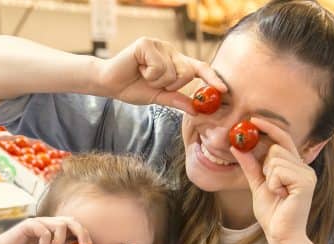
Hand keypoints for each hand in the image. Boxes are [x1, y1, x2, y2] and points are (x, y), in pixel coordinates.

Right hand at [0, 217, 90, 243]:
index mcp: (53, 229)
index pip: (74, 226)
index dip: (84, 234)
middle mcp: (48, 222)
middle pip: (71, 220)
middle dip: (81, 232)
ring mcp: (40, 221)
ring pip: (60, 225)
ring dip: (59, 241)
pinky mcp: (29, 224)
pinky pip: (44, 232)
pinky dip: (44, 243)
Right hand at [97, 37, 226, 113]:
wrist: (109, 84)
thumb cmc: (133, 87)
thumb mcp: (159, 97)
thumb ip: (177, 100)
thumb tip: (196, 110)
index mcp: (175, 62)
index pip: (198, 68)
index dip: (212, 78)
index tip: (224, 90)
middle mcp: (170, 51)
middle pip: (186, 72)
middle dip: (171, 85)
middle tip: (154, 83)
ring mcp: (159, 45)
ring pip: (172, 71)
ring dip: (157, 81)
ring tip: (143, 75)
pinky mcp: (147, 43)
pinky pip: (159, 67)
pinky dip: (149, 74)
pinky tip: (138, 69)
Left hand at [231, 117, 316, 243]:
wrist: (281, 235)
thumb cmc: (273, 214)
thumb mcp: (257, 185)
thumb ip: (250, 166)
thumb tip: (237, 147)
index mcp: (295, 167)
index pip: (283, 139)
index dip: (270, 127)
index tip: (253, 120)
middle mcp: (304, 168)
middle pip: (276, 148)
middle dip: (265, 165)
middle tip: (271, 185)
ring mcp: (307, 174)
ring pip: (276, 158)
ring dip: (269, 177)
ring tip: (277, 193)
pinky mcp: (305, 182)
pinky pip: (279, 170)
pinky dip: (273, 183)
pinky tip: (281, 195)